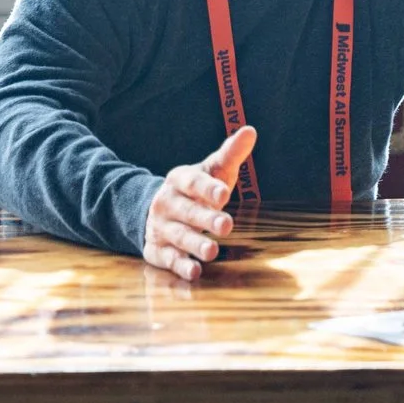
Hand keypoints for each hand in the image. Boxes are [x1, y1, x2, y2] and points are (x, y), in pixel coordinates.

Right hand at [141, 125, 255, 281]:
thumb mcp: (211, 171)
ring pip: (178, 236)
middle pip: (187, 212)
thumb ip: (230, 154)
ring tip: (212, 251)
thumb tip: (250, 131)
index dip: (208, 188)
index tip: (224, 194)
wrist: (153, 210)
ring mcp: (160, 228)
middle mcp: (167, 204)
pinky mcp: (157, 250)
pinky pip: (168, 259)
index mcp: (179, 181)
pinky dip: (180, 266)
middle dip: (205, 219)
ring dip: (194, 244)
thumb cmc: (195, 191)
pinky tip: (194, 271)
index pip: (193, 183)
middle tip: (227, 225)